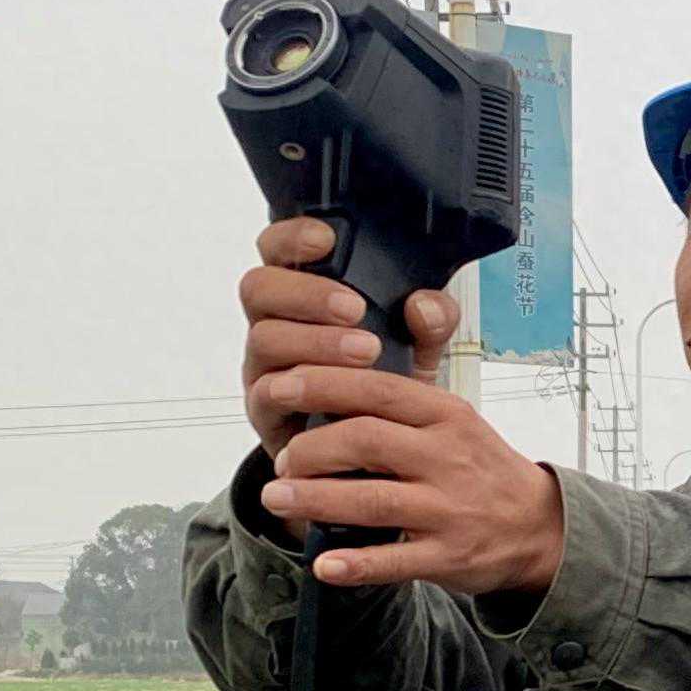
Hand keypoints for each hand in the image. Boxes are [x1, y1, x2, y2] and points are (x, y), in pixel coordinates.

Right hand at [236, 216, 462, 459]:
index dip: (292, 237)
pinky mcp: (265, 410)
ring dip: (315, 341)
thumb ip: (431, 323)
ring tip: (366, 352)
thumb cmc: (385, 385)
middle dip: (306, 293)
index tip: (326, 239)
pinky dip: (301, 390)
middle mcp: (275, 323)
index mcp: (304, 295)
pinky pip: (265, 394)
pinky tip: (335, 394)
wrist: (374, 453)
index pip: (278, 250)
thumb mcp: (421, 349)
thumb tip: (424, 305)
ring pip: (263, 338)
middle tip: (355, 309)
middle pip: (259, 287)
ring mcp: (265, 366)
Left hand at [243, 218, 562, 596]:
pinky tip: (322, 564)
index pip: (378, 390)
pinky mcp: (449, 556)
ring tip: (276, 497)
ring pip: (373, 500)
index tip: (282, 385)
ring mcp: (450, 510)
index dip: (323, 384)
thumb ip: (398, 401)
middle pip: (366, 440)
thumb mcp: (453, 419)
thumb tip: (324, 377)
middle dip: (311, 448)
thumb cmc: (477, 467)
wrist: (538, 526)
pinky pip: (395, 561)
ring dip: (315, 499)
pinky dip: (356, 564)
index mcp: (446, 415)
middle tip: (282, 458)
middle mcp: (449, 458)